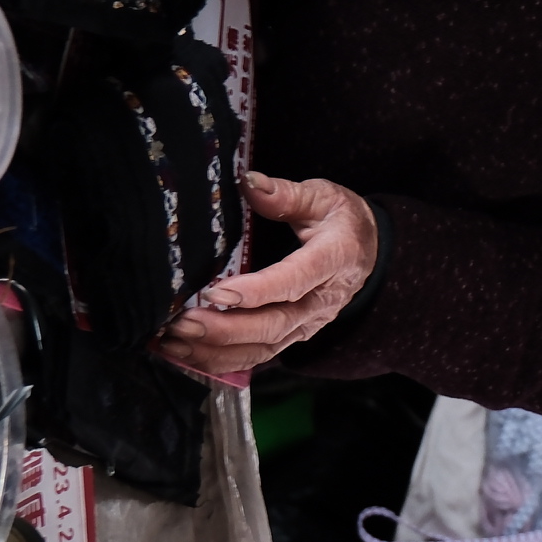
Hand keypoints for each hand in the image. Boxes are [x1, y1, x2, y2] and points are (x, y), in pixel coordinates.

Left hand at [155, 172, 376, 376]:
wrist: (367, 251)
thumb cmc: (341, 220)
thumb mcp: (323, 196)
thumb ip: (286, 194)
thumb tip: (248, 181)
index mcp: (334, 260)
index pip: (294, 281)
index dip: (256, 292)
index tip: (216, 293)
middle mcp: (322, 301)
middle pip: (274, 324)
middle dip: (226, 329)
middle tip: (183, 323)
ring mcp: (308, 324)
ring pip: (264, 348)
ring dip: (217, 351)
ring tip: (175, 342)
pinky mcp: (293, 336)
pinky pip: (258, 355)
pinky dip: (221, 360)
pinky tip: (188, 354)